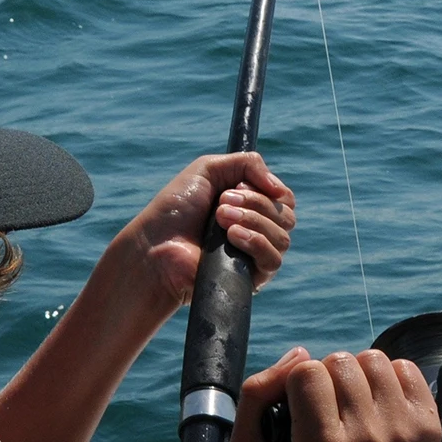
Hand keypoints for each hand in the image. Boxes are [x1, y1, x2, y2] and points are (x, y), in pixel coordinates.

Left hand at [128, 153, 295, 309]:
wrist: (155, 245)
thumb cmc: (176, 208)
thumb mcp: (208, 169)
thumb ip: (248, 163)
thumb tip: (280, 189)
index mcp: (251, 206)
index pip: (285, 199)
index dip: (268, 189)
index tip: (238, 186)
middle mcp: (258, 231)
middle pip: (286, 216)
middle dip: (255, 203)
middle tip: (221, 204)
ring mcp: (255, 256)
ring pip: (283, 237)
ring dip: (253, 221)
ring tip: (219, 220)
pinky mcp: (250, 278)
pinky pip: (273, 261)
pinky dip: (256, 243)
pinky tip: (232, 237)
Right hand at [232, 346, 441, 441]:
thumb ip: (254, 397)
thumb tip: (299, 353)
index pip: (306, 372)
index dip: (295, 386)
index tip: (299, 415)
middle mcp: (369, 439)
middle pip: (340, 360)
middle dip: (326, 379)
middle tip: (326, 416)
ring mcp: (405, 431)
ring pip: (373, 358)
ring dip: (357, 376)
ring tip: (351, 409)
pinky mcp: (429, 426)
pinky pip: (405, 368)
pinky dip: (387, 381)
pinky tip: (377, 410)